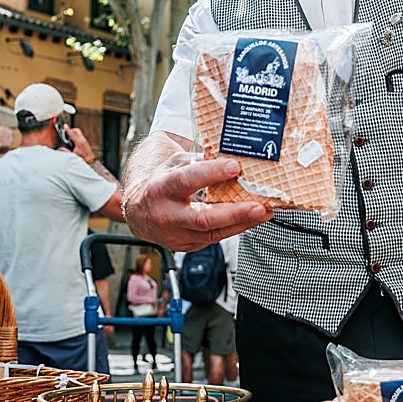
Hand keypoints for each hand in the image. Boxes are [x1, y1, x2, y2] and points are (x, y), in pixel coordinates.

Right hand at [64, 124, 95, 162]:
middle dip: (71, 130)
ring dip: (73, 134)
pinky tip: (73, 143)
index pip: (72, 133)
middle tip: (67, 134)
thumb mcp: (72, 155)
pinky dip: (76, 137)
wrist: (90, 161)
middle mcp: (83, 140)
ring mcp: (85, 141)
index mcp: (79, 142)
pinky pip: (80, 137)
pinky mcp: (86, 142)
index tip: (65, 125)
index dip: (68, 129)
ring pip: (78, 133)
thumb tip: (60, 149)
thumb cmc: (83, 158)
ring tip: (69, 140)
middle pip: (77, 130)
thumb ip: (65, 151)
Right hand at [122, 155, 270, 251]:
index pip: (186, 181)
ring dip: (242, 223)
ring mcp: (176, 234)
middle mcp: (167, 215)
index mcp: (161, 188)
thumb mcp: (173, 165)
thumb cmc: (160, 184)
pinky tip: (251, 219)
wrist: (138, 212)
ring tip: (264, 211)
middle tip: (258, 205)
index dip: (211, 173)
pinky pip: (215, 238)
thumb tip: (231, 155)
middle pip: (203, 218)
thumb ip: (198, 162)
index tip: (234, 166)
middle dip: (234, 213)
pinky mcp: (186, 246)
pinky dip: (235, 228)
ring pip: (213, 233)